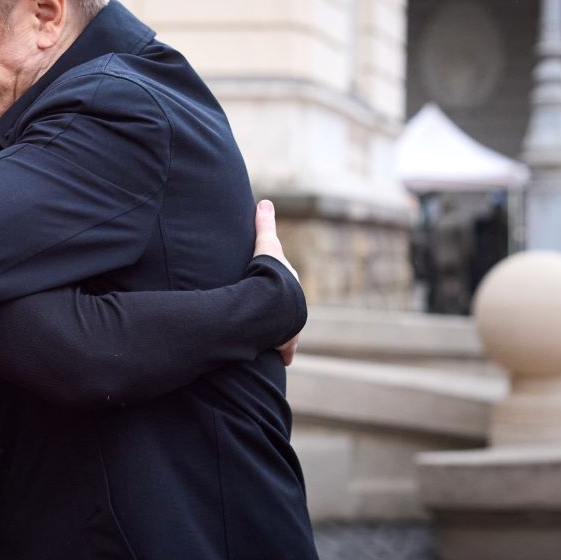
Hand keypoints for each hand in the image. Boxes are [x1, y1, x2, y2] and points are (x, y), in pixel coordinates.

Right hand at [254, 200, 299, 365]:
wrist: (275, 302)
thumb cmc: (272, 274)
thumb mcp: (267, 245)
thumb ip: (264, 225)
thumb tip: (264, 201)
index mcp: (292, 284)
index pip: (286, 284)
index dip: (277, 286)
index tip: (269, 288)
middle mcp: (296, 306)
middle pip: (288, 309)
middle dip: (282, 312)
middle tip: (267, 314)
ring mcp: (293, 327)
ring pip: (287, 331)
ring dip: (281, 335)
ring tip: (267, 338)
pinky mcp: (286, 344)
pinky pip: (283, 350)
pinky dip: (280, 353)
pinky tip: (276, 358)